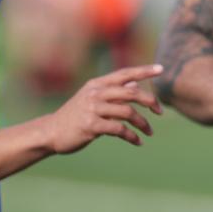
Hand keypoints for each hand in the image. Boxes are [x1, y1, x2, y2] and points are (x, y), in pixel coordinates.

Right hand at [45, 64, 163, 152]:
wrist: (51, 132)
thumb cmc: (76, 115)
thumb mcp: (92, 99)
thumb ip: (113, 92)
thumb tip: (135, 83)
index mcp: (97, 84)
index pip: (124, 73)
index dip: (144, 71)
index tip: (161, 69)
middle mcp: (96, 93)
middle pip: (132, 93)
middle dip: (150, 101)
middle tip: (160, 112)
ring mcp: (93, 109)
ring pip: (128, 112)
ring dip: (143, 124)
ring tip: (149, 132)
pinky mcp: (91, 125)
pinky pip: (120, 130)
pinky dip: (132, 136)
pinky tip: (138, 142)